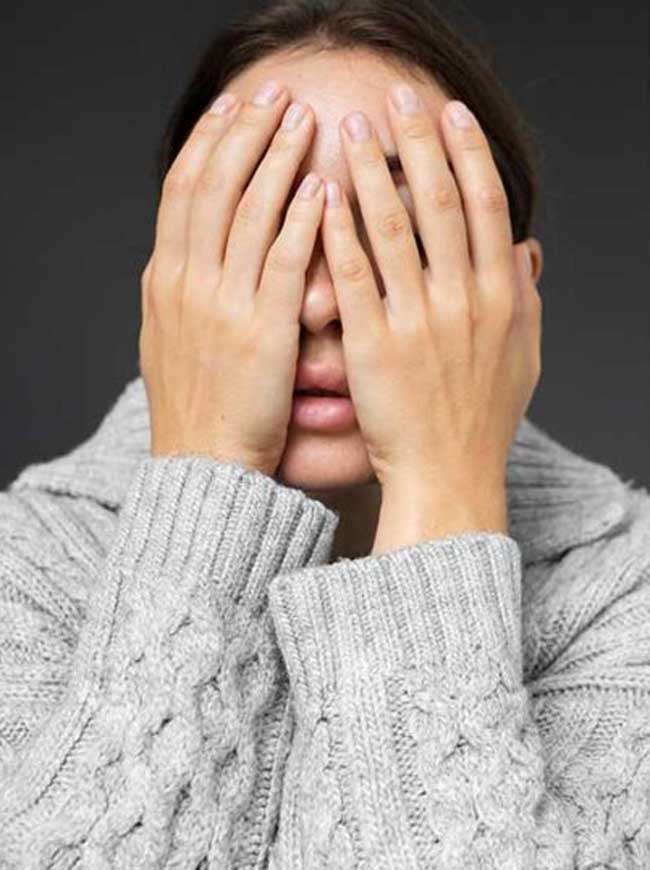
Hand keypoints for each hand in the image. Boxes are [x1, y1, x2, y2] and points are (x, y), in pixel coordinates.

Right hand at [139, 81, 324, 475]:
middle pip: (213, 185)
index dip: (208, 143)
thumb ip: (185, 291)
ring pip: (247, 211)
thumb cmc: (197, 409)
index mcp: (165, 281)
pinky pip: (282, 261)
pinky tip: (322, 186)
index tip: (231, 108)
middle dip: (244, 132)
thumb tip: (195, 253)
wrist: (204, 467)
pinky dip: (301, 219)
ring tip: (303, 119)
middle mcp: (187, 283)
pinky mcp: (261, 331)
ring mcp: (222, 304)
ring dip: (276, 158)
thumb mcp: (171, 341)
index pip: (182, 191)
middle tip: (274, 94)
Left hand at [320, 86, 541, 498]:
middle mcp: (463, 301)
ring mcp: (417, 323)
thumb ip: (525, 300)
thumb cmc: (482, 422)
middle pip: (440, 203)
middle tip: (396, 97)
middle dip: (418, 143)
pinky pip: (354, 279)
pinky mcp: (374, 347)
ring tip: (350, 128)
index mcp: (500, 298)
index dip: (468, 154)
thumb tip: (524, 249)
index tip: (450, 115)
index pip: (485, 206)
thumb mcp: (522, 358)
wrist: (448, 477)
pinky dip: (338, 234)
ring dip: (371, 173)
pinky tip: (321, 197)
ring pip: (393, 230)